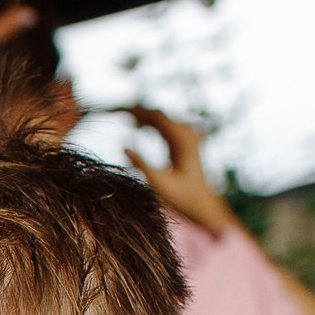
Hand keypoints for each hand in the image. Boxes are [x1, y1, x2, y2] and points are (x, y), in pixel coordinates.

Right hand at [124, 107, 237, 235]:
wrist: (202, 203)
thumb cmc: (181, 197)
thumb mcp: (159, 183)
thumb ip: (142, 164)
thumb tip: (123, 146)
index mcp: (182, 140)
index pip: (155, 117)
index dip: (134, 112)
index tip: (114, 111)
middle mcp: (187, 133)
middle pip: (157, 114)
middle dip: (135, 112)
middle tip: (112, 111)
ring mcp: (187, 136)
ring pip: (160, 119)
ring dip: (141, 117)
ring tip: (120, 116)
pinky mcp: (185, 141)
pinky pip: (165, 126)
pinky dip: (149, 124)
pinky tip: (137, 125)